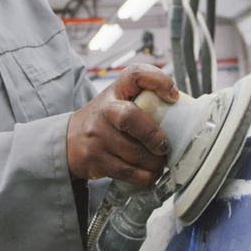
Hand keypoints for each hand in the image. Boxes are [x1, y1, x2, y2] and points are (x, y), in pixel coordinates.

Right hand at [66, 64, 178, 185]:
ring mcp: (97, 136)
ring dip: (154, 162)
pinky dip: (145, 176)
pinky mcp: (95, 159)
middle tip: (164, 145)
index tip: (173, 96)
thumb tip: (182, 114)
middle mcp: (104, 110)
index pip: (135, 74)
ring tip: (159, 163)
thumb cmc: (104, 120)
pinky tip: (150, 174)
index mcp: (116, 91)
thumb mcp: (118, 102)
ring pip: (133, 152)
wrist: (68, 141)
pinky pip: (127, 171)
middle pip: (130, 118)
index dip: (158, 81)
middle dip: (153, 135)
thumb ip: (143, 103)